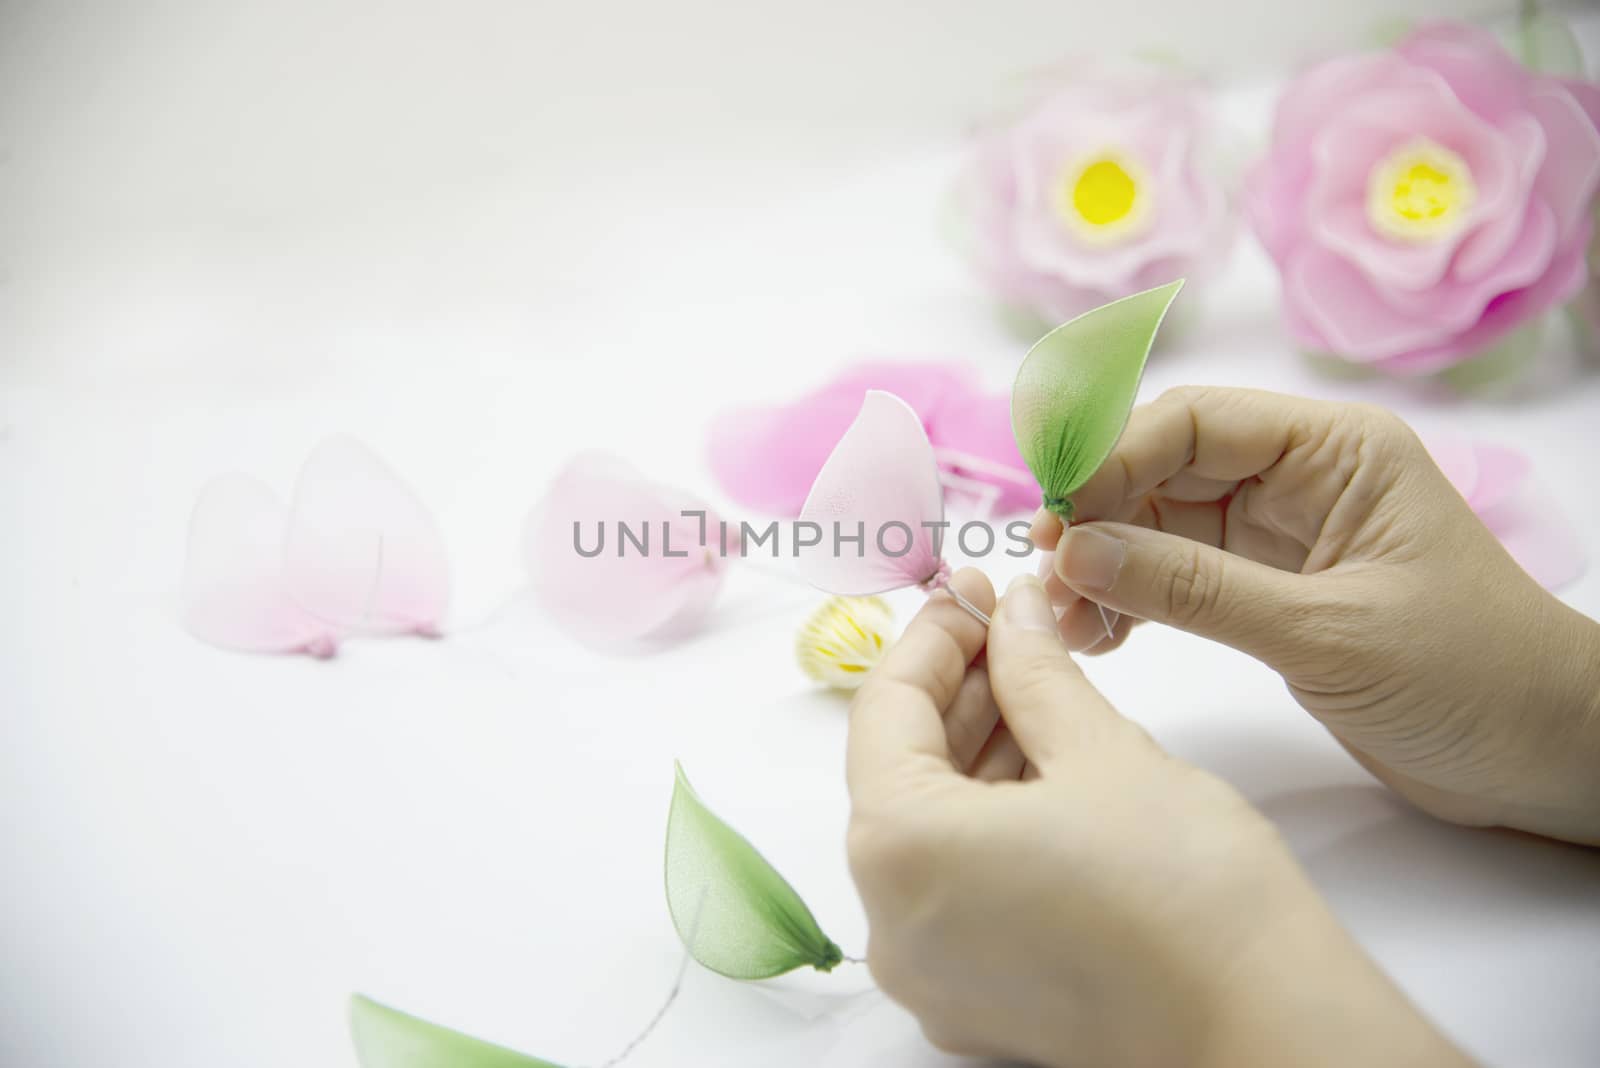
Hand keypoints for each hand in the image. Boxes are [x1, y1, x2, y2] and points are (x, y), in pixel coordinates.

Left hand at [846, 569, 1467, 1066]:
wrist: (1270, 1025)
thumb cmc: (1188, 892)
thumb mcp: (1102, 750)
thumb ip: (1034, 671)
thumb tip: (1011, 614)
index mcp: (899, 850)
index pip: (885, 711)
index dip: (933, 637)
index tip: (972, 591)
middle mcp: (892, 923)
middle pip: (902, 772)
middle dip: (958, 691)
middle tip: (1007, 625)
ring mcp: (932, 971)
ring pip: (933, 829)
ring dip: (977, 751)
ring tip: (1033, 682)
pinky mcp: (978, 998)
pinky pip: (958, 884)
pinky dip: (990, 819)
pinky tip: (1042, 761)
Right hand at [1032, 387, 1599, 844]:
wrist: (1544, 756)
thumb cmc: (1471, 676)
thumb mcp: (1323, 631)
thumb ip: (1193, 589)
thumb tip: (1075, 552)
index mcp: (1333, 450)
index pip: (1192, 422)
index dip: (1111, 458)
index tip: (1054, 517)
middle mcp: (1300, 479)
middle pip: (1162, 468)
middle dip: (1096, 516)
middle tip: (1043, 577)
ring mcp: (1279, 537)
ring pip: (1158, 527)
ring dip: (1103, 566)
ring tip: (1062, 622)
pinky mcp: (1267, 594)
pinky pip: (1174, 580)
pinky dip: (1130, 603)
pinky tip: (1098, 637)